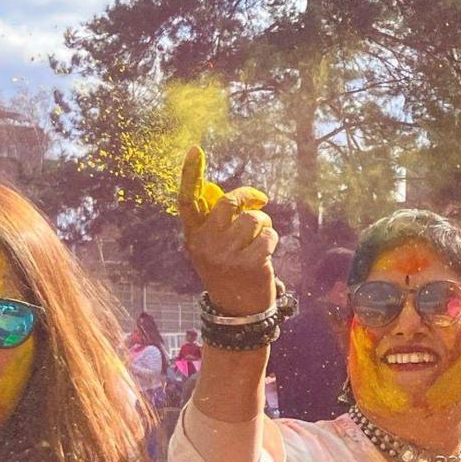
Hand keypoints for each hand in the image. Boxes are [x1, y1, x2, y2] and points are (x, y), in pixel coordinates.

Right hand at [177, 147, 276, 316]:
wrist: (237, 312)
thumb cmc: (229, 271)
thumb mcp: (213, 247)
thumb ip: (217, 222)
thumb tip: (235, 196)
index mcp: (194, 237)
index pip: (188, 200)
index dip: (191, 174)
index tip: (196, 149)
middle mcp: (205, 244)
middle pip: (229, 202)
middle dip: (248, 198)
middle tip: (259, 203)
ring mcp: (226, 255)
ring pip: (253, 219)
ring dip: (264, 225)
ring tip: (260, 239)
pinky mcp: (248, 264)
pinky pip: (269, 236)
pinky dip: (273, 240)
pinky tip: (266, 254)